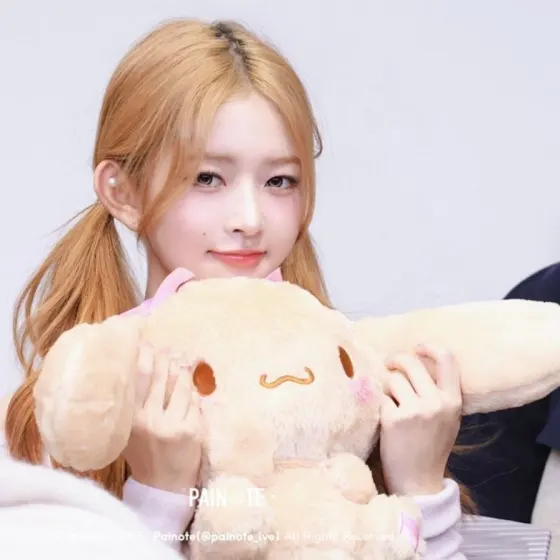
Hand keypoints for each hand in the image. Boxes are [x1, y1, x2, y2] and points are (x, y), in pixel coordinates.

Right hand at [123, 343, 201, 492]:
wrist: (162, 486)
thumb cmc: (145, 452)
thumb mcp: (130, 429)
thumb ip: (133, 402)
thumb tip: (140, 364)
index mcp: (130, 418)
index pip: (137, 377)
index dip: (143, 354)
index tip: (145, 343)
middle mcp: (149, 420)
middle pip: (160, 375)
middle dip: (164, 359)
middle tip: (166, 351)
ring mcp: (171, 425)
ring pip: (180, 385)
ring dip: (181, 373)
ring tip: (178, 368)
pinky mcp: (191, 430)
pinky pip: (194, 400)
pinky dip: (193, 393)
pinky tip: (190, 392)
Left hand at [379, 343, 461, 495]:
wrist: (419, 481)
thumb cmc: (431, 446)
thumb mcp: (448, 418)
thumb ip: (438, 392)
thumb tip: (418, 360)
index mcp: (453, 400)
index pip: (447, 359)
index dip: (430, 346)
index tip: (417, 347)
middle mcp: (436, 403)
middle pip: (412, 362)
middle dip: (396, 359)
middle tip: (389, 364)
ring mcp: (414, 411)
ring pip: (393, 378)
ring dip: (388, 386)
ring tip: (391, 400)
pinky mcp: (393, 420)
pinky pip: (381, 396)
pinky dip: (380, 402)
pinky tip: (384, 414)